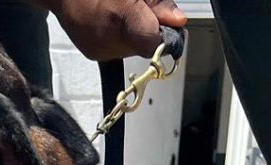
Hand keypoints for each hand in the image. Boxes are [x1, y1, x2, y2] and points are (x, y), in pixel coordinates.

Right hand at [38, 0, 185, 60]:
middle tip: (138, 10)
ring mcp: (99, 50)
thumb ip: (157, 3)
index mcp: (121, 17)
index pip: (154, 44)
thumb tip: (178, 20)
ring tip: (120, 14)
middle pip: (145, 46)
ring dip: (133, 34)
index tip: (169, 28)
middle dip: (148, 30)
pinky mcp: (93, 54)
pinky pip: (117, 49)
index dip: (166, 38)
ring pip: (132, 48)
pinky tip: (109, 21)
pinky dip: (119, 37)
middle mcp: (108, 41)